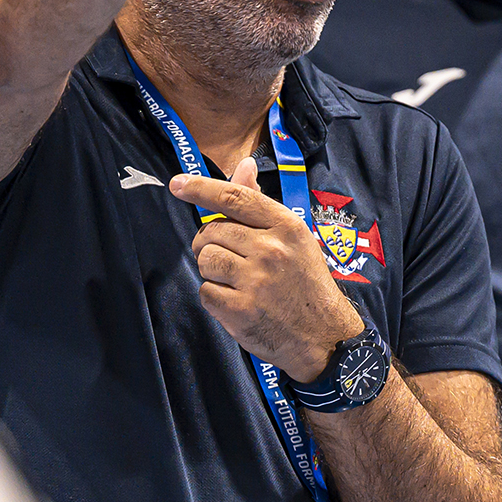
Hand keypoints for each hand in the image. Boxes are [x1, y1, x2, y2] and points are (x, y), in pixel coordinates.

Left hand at [171, 157, 365, 381]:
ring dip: (212, 270)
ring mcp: (256, 281)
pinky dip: (215, 297)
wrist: (324, 336)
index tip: (177, 184)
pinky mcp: (241, 311)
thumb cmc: (305, 282)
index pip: (234, 198)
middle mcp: (271, 250)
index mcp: (286, 226)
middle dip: (211, 244)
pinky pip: (205, 291)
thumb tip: (244, 165)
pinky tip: (237, 302)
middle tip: (230, 259)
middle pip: (212, 232)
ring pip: (205, 260)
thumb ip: (261, 204)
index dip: (200, 188)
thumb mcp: (293, 238)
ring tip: (236, 281)